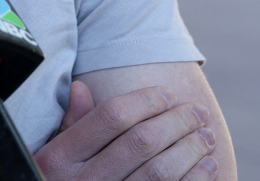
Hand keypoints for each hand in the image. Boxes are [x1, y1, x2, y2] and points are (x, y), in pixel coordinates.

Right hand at [34, 81, 218, 180]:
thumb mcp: (52, 154)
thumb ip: (71, 124)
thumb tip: (82, 88)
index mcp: (61, 157)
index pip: (111, 116)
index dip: (145, 100)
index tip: (167, 93)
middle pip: (141, 141)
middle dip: (177, 121)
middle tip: (198, 111)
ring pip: (160, 171)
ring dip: (191, 150)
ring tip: (206, 136)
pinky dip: (195, 179)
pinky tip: (207, 166)